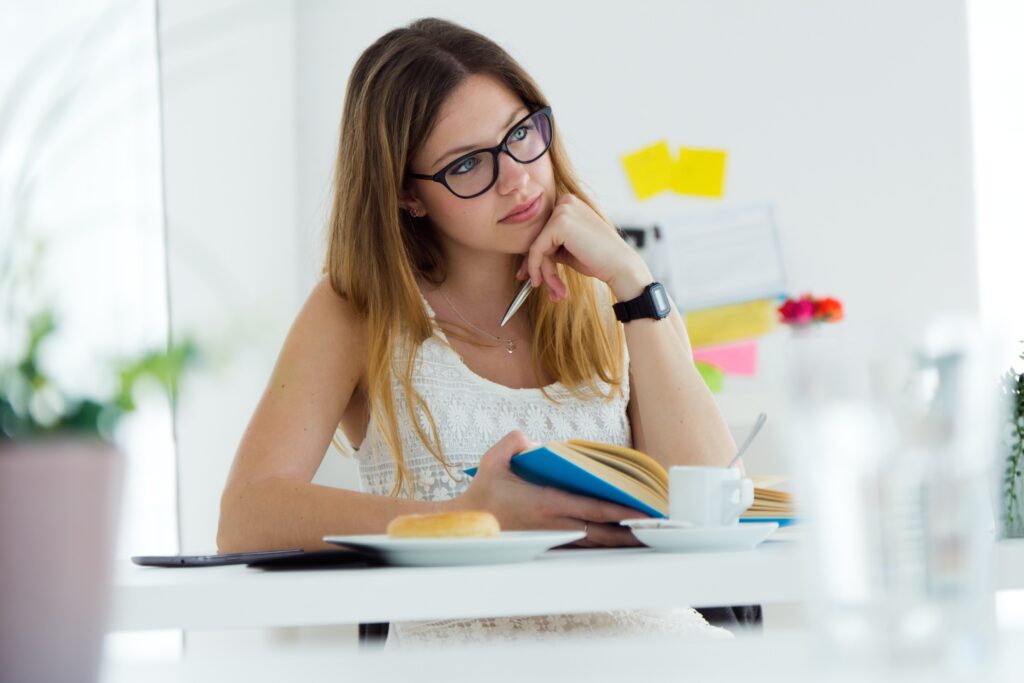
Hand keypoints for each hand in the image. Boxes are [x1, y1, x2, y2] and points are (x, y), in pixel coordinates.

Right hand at [451, 430, 643, 547]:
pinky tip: (617, 543)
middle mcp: (554, 525)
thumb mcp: (495, 458)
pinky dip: (601, 546)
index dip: (622, 511)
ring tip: (646, 538)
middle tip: (658, 530)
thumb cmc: (482, 492)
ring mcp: (552, 539)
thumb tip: (540, 445)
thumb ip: (518, 441)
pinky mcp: (548, 547)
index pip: (593, 507)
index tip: (645, 511)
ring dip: (620, 542)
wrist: (465, 527)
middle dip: (631, 532)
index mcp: (546, 503)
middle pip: (602, 532)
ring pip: (595, 544)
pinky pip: (581, 548)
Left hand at [516, 194, 651, 301]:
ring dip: (543, 271)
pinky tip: (545, 282)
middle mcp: (565, 201)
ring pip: (536, 245)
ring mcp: (563, 210)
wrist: (620, 266)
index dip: (535, 256)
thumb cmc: (599, 260)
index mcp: (569, 203)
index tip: (533, 276)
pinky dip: (537, 268)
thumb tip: (525, 262)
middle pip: (538, 237)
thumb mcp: (568, 249)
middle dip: (537, 265)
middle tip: (539, 285)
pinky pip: (536, 249)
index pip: (543, 231)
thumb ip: (549, 247)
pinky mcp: (559, 223)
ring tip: (556, 290)